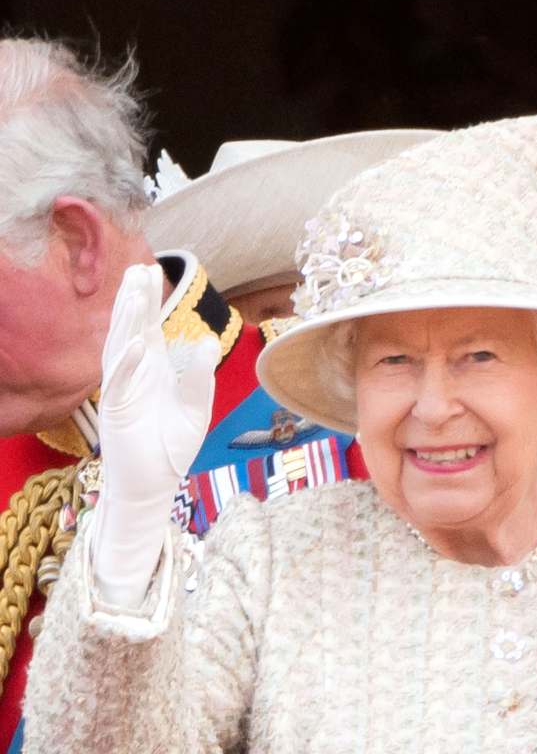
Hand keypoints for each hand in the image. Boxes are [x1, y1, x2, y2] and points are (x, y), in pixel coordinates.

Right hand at [99, 262, 218, 498]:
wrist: (154, 485)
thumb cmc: (172, 448)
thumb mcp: (195, 409)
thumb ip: (200, 376)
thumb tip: (206, 339)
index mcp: (153, 369)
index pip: (148, 326)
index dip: (147, 300)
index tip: (149, 269)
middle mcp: (134, 374)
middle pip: (131, 329)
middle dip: (133, 300)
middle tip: (137, 268)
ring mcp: (121, 390)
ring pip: (119, 348)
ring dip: (126, 322)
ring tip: (134, 295)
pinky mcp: (113, 411)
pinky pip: (117, 383)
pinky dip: (126, 364)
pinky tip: (136, 344)